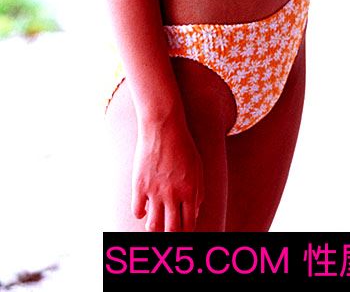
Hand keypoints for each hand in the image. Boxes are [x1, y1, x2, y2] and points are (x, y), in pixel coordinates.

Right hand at [132, 116, 204, 231]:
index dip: (186, 232)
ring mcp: (155, 191)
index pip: (189, 225)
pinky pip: (137, 211)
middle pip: (171, 230)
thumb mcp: (198, 168)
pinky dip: (141, 213)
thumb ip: (198, 192)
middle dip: (171, 234)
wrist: (164, 127)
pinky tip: (144, 207)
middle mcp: (173, 195)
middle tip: (168, 231)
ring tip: (155, 222)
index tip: (182, 231)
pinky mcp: (140, 185)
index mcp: (190, 191)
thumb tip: (194, 213)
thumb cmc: (183, 147)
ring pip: (153, 225)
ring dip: (154, 227)